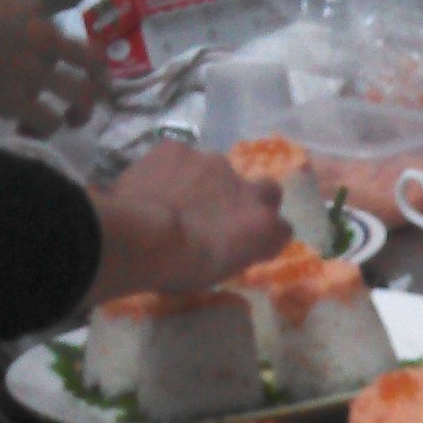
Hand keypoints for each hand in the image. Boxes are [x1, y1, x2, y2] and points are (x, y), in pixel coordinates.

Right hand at [0, 0, 107, 136]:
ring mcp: (37, 69)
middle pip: (90, 58)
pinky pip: (52, 121)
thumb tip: (3, 52)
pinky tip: (29, 131)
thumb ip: (5, 26)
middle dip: (97, 77)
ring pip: (83, 93)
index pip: (56, 29)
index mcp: (29, 7)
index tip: (41, 64)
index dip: (53, 51)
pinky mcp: (25, 100)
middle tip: (92, 93)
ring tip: (72, 120)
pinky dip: (46, 130)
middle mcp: (42, 34)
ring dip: (82, 111)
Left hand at [84, 143, 292, 301]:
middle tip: (218, 214)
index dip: (263, 234)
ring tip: (175, 201)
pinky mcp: (178, 149)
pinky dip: (170, 171)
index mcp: (261, 225)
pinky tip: (152, 186)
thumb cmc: (181, 268)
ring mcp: (212, 163)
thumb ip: (236, 249)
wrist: (141, 237)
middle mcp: (246, 188)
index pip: (281, 228)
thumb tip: (233, 243)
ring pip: (216, 171)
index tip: (245, 243)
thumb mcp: (220, 273)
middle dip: (247, 200)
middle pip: (263, 190)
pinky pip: (178, 159)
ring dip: (203, 184)